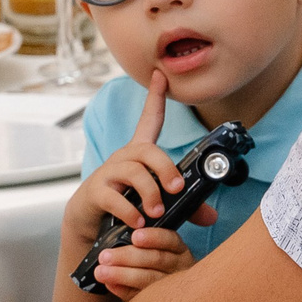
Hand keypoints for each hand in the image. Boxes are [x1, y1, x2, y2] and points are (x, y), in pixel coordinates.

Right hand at [61, 70, 219, 300]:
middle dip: (166, 168)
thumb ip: (184, 207)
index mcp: (139, 155)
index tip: (160, 75)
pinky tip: (137, 223)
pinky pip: (114, 197)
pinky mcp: (96, 192)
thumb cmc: (126, 207)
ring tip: (157, 213)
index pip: (149, 120)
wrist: (89, 225)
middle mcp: (123, 159)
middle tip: (177, 189)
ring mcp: (107, 174)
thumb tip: (211, 215)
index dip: (154, 97)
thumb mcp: (157, 204)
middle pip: (147, 151)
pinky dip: (129, 212)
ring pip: (133, 171)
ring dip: (150, 193)